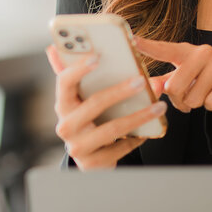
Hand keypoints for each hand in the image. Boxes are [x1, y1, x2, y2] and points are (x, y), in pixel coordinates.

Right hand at [47, 45, 166, 170]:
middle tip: (141, 80)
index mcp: (62, 104)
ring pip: (112, 129)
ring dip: (138, 116)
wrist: (89, 157)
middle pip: (93, 104)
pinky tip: (149, 129)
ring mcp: (78, 147)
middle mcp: (66, 126)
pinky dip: (136, 138)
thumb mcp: (78, 98)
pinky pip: (120, 148)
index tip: (98, 56)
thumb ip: (70, 72)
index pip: (64, 82)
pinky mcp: (93, 164)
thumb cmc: (87, 119)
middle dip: (120, 91)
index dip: (78, 68)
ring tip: (159, 106)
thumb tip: (52, 47)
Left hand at [133, 37, 211, 113]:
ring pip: (194, 99)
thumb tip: (151, 89)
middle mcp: (203, 52)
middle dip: (179, 100)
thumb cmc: (200, 79)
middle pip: (175, 87)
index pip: (164, 49)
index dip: (147, 45)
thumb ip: (161, 83)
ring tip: (204, 94)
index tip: (132, 39)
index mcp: (185, 51)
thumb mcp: (180, 78)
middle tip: (187, 97)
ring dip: (197, 104)